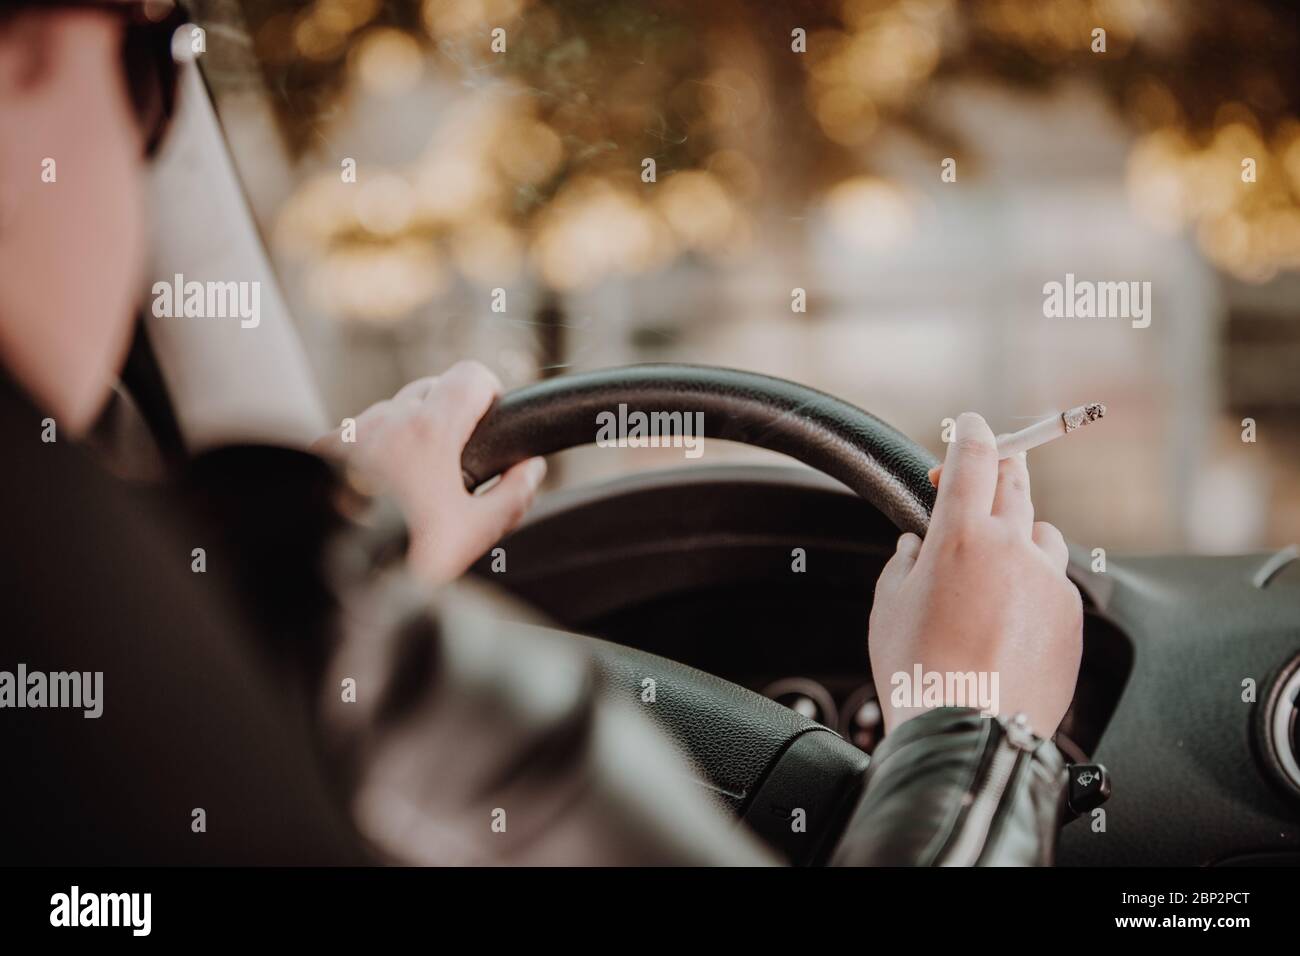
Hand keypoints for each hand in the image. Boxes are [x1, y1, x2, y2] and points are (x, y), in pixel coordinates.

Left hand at [314, 361, 545, 585]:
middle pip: (432, 387)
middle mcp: (386, 420)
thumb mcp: (474, 533)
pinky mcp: (322, 449)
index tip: (491, 421)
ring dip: (409, 431)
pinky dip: (373, 447)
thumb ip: (513, 496)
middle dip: (450, 415)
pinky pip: (358, 431)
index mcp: (429, 431)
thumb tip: (531, 470)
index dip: (490, 394)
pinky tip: (378, 486)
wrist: (339, 576)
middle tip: (455, 462)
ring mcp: (350, 432)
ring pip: (392, 410)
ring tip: (414, 482)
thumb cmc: (402, 556)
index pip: (470, 375)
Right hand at [868, 412, 1082, 736]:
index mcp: (962, 535)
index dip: (973, 431)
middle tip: (993, 464)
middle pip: (1017, 483)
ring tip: (997, 557)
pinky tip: (1009, 613)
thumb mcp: (889, 606)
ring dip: (1022, 531)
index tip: (973, 423)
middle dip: (1002, 467)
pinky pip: (1054, 582)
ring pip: (1043, 534)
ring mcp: (1048, 582)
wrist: (970, 732)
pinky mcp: (1071, 616)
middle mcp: (1013, 548)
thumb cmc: (919, 671)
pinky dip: (1034, 583)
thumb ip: (904, 562)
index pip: (975, 457)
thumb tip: (916, 546)